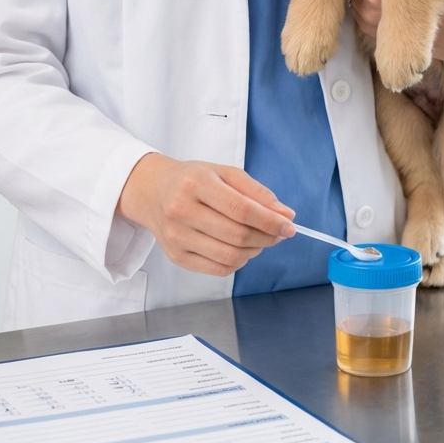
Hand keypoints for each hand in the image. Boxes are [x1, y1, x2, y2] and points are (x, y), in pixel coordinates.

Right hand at [116, 153, 295, 276]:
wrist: (153, 191)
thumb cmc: (194, 180)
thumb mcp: (225, 173)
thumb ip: (257, 192)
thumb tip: (286, 215)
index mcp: (196, 183)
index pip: (241, 209)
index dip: (270, 221)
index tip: (289, 226)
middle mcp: (181, 210)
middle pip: (237, 235)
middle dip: (267, 237)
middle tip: (278, 233)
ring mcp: (176, 237)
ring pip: (230, 256)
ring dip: (255, 251)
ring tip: (259, 239)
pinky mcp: (176, 257)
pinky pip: (219, 269)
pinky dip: (239, 262)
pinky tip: (241, 249)